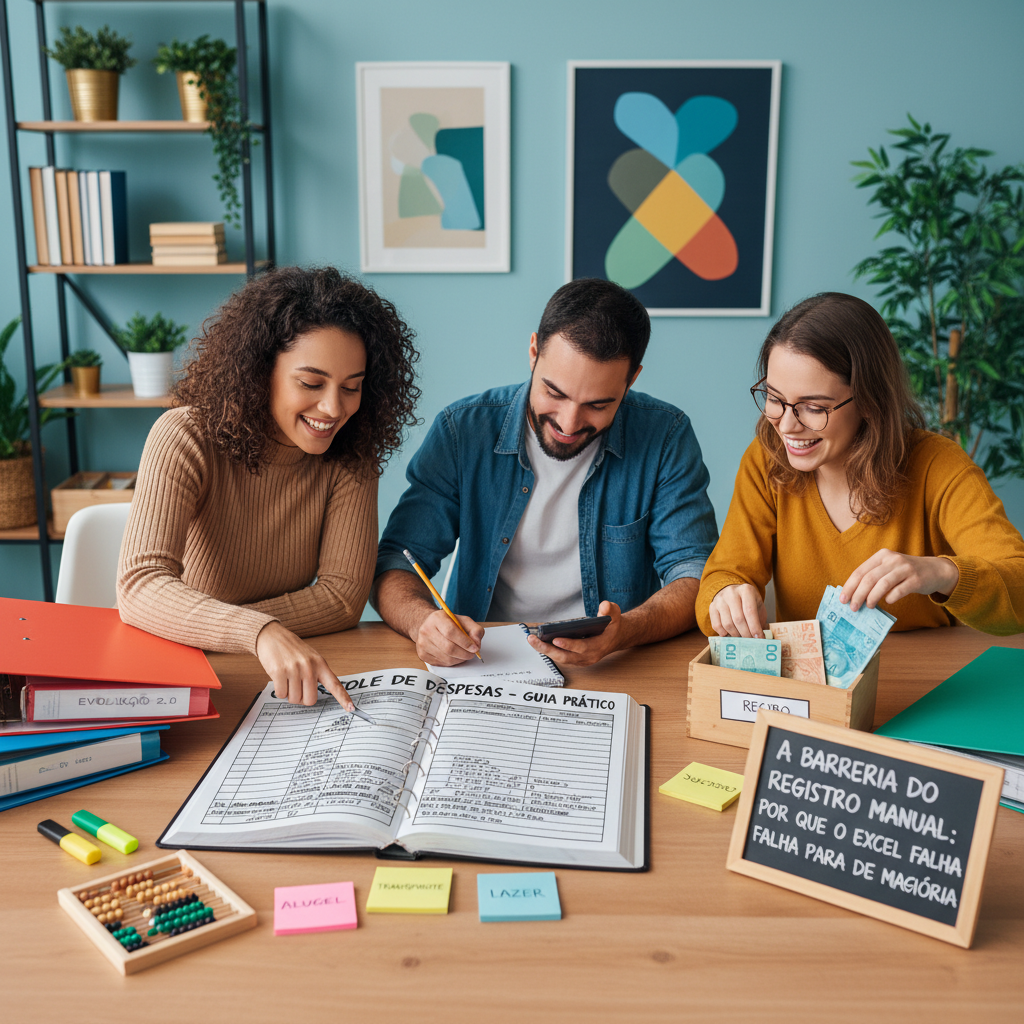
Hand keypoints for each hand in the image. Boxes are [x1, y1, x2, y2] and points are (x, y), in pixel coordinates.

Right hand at [255, 620, 352, 709]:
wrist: (272, 636)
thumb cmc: (291, 649)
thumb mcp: (310, 657)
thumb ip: (316, 673)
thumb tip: (314, 697)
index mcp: (320, 664)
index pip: (335, 684)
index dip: (343, 698)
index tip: (351, 708)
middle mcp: (309, 667)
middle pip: (310, 700)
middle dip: (302, 699)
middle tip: (297, 687)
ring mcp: (295, 669)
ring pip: (294, 699)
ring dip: (289, 694)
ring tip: (287, 679)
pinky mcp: (279, 672)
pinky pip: (281, 694)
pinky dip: (279, 691)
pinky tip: (279, 678)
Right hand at [413, 609, 483, 666]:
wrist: (430, 626)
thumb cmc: (448, 623)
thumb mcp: (463, 621)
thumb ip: (474, 629)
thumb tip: (477, 643)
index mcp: (437, 618)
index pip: (451, 632)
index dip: (465, 642)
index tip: (475, 648)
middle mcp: (426, 630)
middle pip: (448, 647)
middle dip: (464, 653)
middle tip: (472, 654)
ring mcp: (422, 643)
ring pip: (446, 658)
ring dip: (459, 659)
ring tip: (464, 654)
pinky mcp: (422, 654)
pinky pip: (441, 663)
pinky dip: (452, 662)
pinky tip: (455, 656)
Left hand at [527, 601, 622, 668]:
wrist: (616, 638)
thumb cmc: (612, 626)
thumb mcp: (614, 614)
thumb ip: (610, 610)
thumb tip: (604, 605)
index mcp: (598, 646)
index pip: (582, 647)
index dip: (569, 644)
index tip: (555, 639)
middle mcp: (589, 656)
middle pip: (566, 657)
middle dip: (548, 649)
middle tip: (533, 640)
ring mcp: (582, 660)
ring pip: (561, 659)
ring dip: (545, 651)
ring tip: (532, 640)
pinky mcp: (576, 660)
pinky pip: (561, 657)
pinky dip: (549, 651)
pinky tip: (538, 642)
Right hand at [708, 584, 767, 637]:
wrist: (733, 593)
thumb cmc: (747, 602)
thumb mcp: (758, 606)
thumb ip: (759, 619)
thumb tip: (760, 638)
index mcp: (746, 590)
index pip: (750, 611)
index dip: (754, 627)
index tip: (759, 638)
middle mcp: (731, 593)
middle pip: (738, 619)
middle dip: (746, 633)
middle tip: (750, 640)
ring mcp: (720, 600)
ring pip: (727, 624)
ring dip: (735, 634)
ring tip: (741, 638)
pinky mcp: (712, 607)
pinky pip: (716, 625)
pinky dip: (724, 633)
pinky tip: (730, 634)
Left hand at [841, 550, 959, 610]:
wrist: (935, 570)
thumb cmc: (905, 572)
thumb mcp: (888, 568)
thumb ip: (873, 576)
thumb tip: (853, 595)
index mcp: (881, 556)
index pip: (860, 571)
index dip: (849, 586)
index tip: (842, 600)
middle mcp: (892, 560)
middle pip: (869, 578)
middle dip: (858, 594)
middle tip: (853, 608)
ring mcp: (905, 568)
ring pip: (883, 584)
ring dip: (872, 597)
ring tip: (869, 606)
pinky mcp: (916, 579)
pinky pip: (900, 590)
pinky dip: (891, 598)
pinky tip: (888, 602)